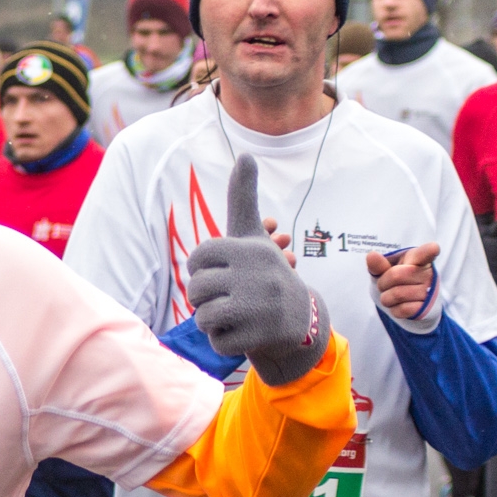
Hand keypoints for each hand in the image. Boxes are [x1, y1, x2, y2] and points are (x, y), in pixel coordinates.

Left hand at [186, 154, 330, 385]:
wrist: (300, 320)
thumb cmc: (264, 272)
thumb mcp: (253, 234)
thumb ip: (243, 197)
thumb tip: (246, 154)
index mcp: (250, 250)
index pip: (196, 260)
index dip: (203, 270)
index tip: (223, 272)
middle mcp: (256, 275)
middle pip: (196, 290)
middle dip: (205, 299)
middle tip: (228, 297)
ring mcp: (259, 307)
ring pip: (203, 317)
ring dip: (213, 321)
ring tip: (235, 315)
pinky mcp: (260, 336)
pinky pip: (217, 342)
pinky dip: (224, 341)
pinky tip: (244, 332)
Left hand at [366, 242, 439, 319]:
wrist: (411, 301)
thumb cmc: (398, 280)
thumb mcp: (388, 269)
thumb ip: (380, 264)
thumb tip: (372, 255)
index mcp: (418, 259)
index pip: (424, 253)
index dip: (429, 250)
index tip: (433, 248)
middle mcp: (427, 274)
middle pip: (395, 275)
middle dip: (383, 283)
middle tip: (386, 285)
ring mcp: (429, 291)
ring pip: (397, 295)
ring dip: (386, 298)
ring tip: (391, 295)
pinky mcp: (426, 308)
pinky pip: (402, 310)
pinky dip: (394, 309)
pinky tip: (399, 305)